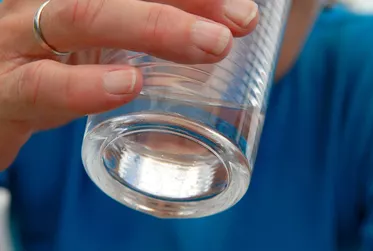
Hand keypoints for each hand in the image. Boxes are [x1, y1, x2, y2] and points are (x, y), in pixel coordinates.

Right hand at [0, 0, 257, 168]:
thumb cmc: (43, 72)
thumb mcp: (87, 46)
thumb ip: (129, 39)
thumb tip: (200, 43)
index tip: (238, 5)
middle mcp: (43, 3)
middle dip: (186, 1)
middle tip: (243, 20)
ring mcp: (19, 41)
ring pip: (84, 16)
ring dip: (153, 27)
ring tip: (212, 45)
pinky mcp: (6, 90)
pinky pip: (43, 83)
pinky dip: (85, 85)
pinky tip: (126, 84)